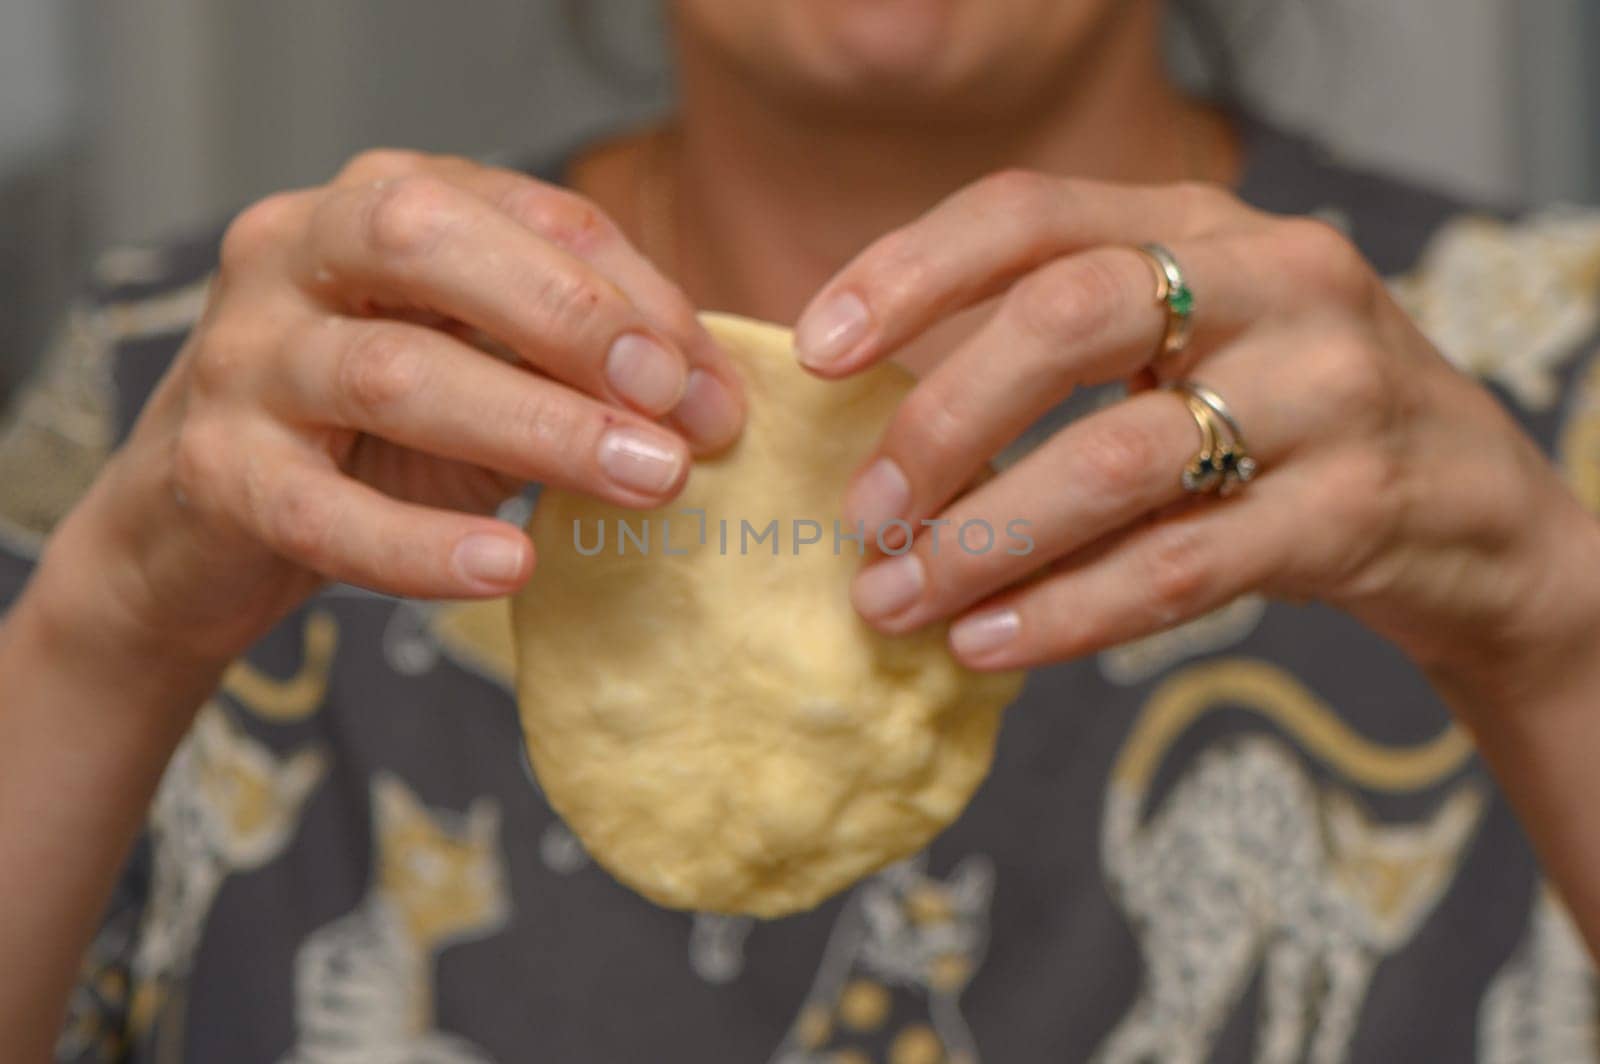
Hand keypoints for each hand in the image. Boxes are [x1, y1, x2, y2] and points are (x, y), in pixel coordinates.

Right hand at [48, 150, 745, 663]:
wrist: (203, 521)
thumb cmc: (368, 433)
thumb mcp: (482, 371)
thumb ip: (579, 366)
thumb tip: (712, 404)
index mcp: (382, 200)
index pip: (529, 213)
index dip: (637, 295)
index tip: (715, 388)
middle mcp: (297, 251)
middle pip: (431, 244)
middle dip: (575, 320)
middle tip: (676, 408)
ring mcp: (244, 357)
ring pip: (392, 374)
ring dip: (537, 428)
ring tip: (646, 479)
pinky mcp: (214, 471)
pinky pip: (324, 510)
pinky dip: (424, 545)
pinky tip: (511, 566)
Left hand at [796, 172, 1599, 694]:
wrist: (1474, 510)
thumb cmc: (1284, 420)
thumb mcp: (1189, 346)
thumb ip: (1064, 357)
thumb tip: (880, 441)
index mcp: (1205, 225)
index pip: (1034, 211)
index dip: (911, 270)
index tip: (815, 350)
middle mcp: (1275, 280)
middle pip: (1071, 316)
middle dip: (942, 419)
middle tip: (863, 514)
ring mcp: (1330, 389)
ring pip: (1122, 457)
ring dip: (987, 538)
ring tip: (898, 601)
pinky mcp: (1358, 509)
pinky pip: (1182, 566)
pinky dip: (1069, 611)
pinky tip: (990, 645)